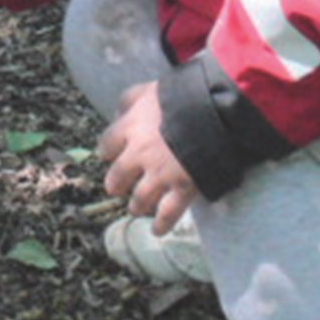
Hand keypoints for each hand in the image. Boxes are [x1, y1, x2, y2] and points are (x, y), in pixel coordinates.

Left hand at [97, 82, 196, 235]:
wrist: (213, 108)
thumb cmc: (182, 94)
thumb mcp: (149, 89)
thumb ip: (129, 99)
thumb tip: (117, 113)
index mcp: (129, 128)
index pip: (106, 145)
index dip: (109, 151)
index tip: (111, 155)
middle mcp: (139, 154)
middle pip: (117, 177)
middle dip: (117, 184)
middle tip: (117, 188)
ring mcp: (160, 174)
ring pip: (139, 199)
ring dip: (136, 206)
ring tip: (136, 209)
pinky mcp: (182, 187)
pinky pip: (168, 213)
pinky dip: (162, 225)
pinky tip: (157, 231)